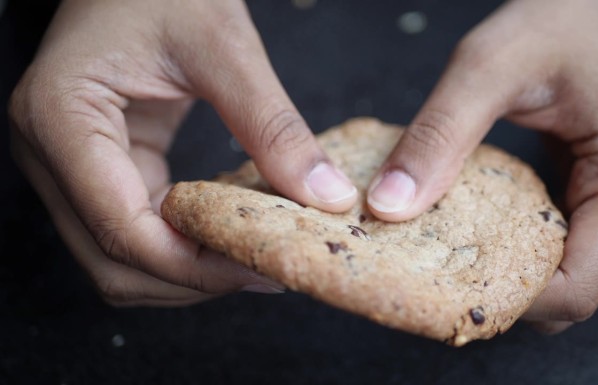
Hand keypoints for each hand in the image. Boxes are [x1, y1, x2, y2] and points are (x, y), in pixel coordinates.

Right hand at [9, 0, 356, 305]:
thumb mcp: (222, 47)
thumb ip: (271, 125)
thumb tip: (324, 195)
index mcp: (61, 118)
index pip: (123, 231)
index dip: (197, 267)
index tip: (264, 269)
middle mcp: (51, 152)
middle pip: (114, 262)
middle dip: (193, 279)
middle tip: (265, 271)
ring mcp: (69, 165)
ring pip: (121, 259)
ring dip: (186, 272)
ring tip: (253, 257)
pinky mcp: (99, 167)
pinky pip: (137, 230)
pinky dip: (183, 245)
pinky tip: (229, 233)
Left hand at [366, 0, 597, 331]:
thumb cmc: (560, 21)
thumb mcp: (488, 65)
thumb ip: (439, 134)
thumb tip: (389, 207)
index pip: (578, 287)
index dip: (507, 299)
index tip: (440, 282)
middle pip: (576, 296)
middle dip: (504, 293)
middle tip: (436, 270)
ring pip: (574, 285)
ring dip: (512, 279)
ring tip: (455, 251)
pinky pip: (571, 257)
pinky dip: (524, 256)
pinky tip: (484, 233)